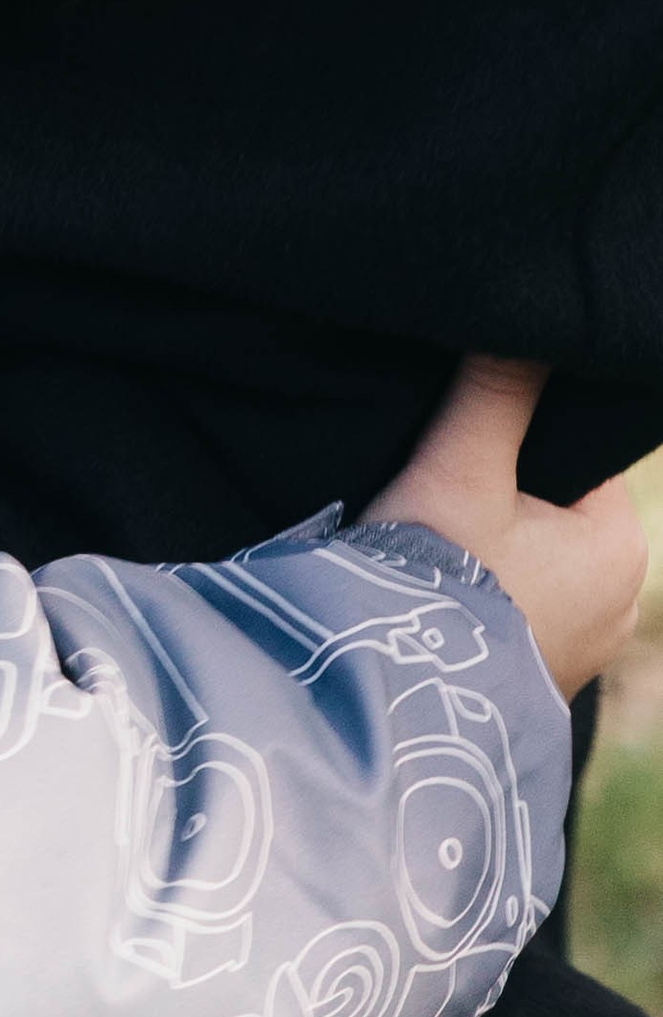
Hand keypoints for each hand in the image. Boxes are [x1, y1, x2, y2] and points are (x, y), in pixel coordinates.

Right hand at [366, 355, 650, 698]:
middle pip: (551, 512)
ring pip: (527, 565)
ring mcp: (579, 655)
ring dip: (483, 552)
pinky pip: (509, 614)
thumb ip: (493, 390)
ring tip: (420, 544)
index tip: (460, 443)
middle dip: (499, 497)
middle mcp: (620, 605)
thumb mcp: (460, 467)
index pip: (578, 460)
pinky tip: (427, 594)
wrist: (394, 705)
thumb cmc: (439, 579)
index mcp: (622, 546)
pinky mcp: (533, 687)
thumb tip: (525, 311)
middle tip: (433, 495)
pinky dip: (476, 599)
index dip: (517, 440)